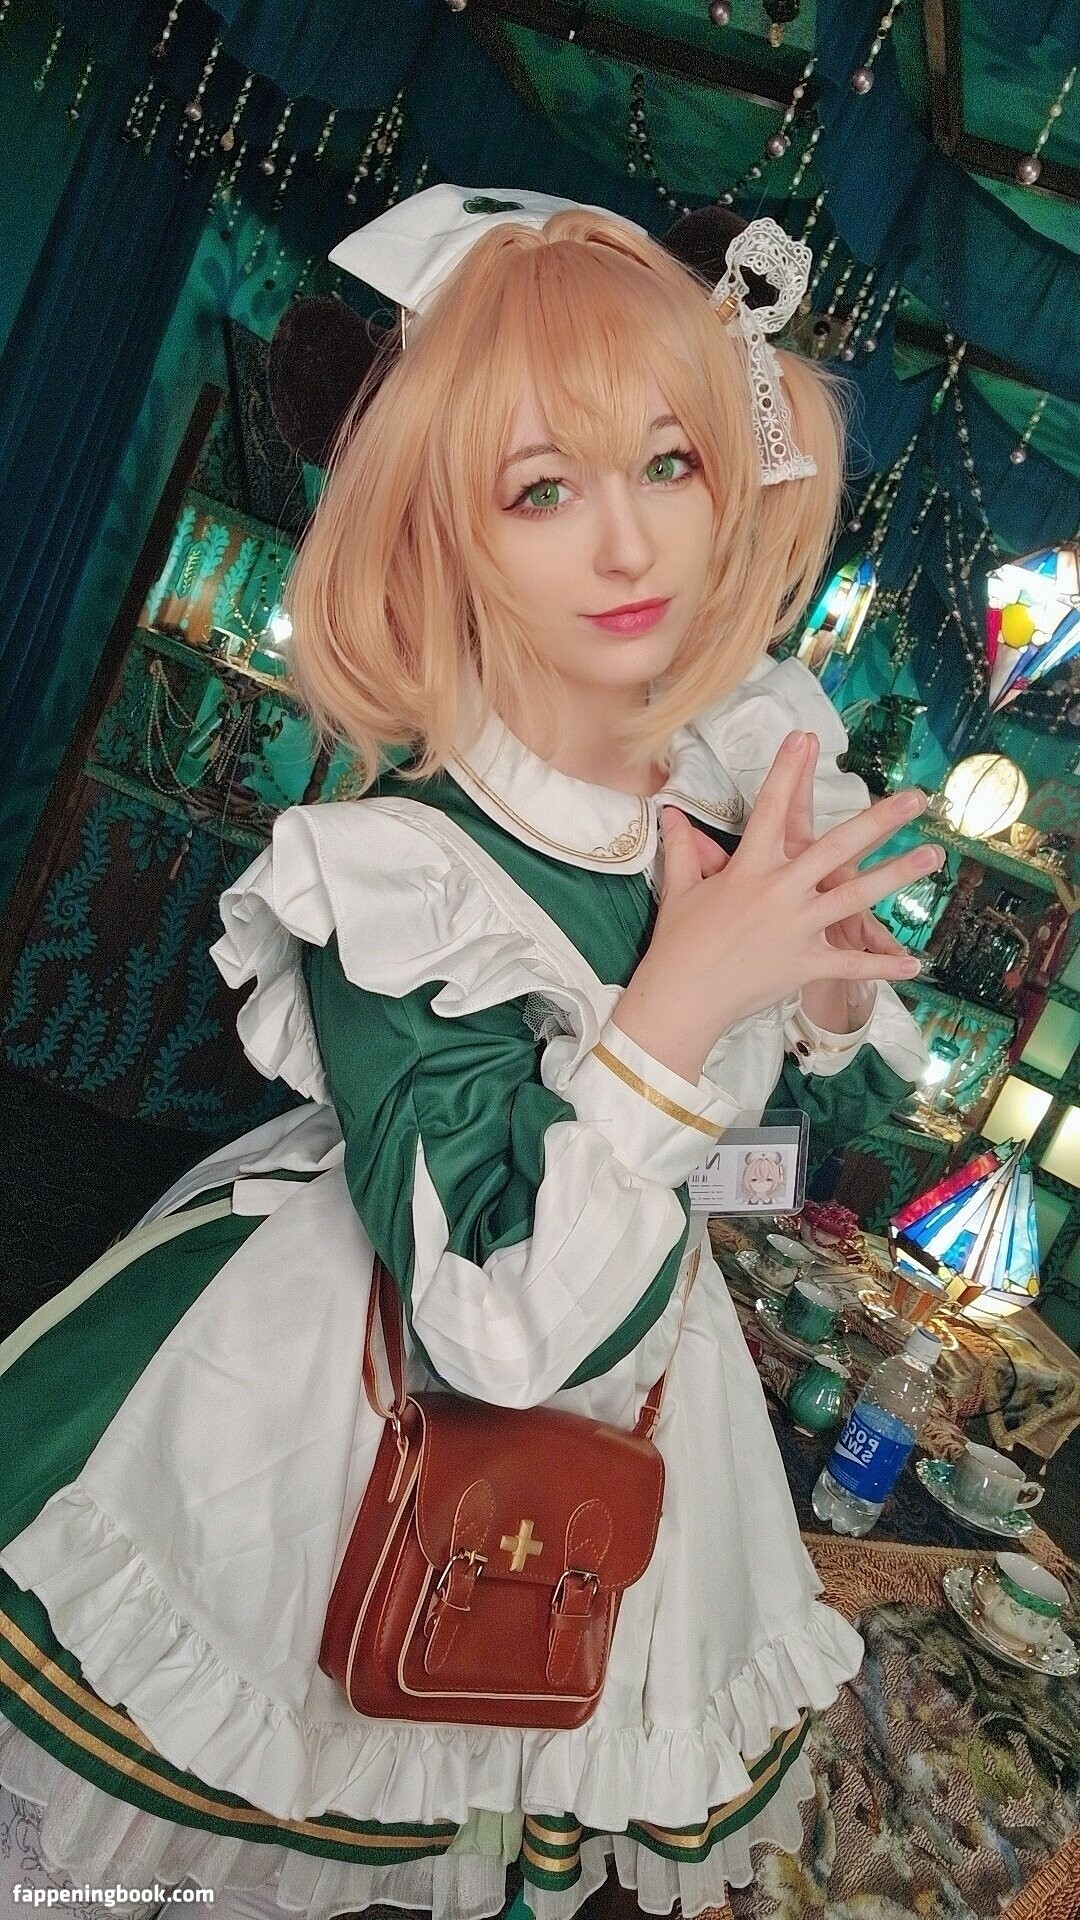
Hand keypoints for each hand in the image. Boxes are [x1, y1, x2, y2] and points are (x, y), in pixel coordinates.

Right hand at [614, 731, 941, 1074]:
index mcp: (749, 868)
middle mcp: (780, 891)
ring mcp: (797, 928)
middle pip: (836, 847)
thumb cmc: (678, 943)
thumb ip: (682, 848)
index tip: (803, 738)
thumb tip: (669, 813)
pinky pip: (851, 964)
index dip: (786, 771)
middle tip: (915, 798)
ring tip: (932, 856)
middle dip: (879, 820)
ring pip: (856, 896)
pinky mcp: (805, 964)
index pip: (769, 809)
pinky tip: (915, 962)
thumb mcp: (681, 889)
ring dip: (897, 875)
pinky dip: (882, 966)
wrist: (682, 997)